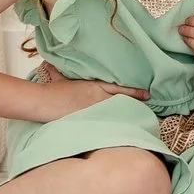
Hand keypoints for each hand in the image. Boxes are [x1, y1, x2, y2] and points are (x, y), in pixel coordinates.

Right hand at [30, 65, 146, 119]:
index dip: (135, 92)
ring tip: (139, 120)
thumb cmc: (51, 90)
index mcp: (95, 86)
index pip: (120, 88)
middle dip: (135, 105)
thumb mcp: (59, 78)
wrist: (43, 102)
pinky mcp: (88, 121)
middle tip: (149, 109)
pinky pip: (104, 124)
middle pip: (121, 102)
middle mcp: (98, 98)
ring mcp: (94, 110)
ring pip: (115, 113)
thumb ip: (59, 70)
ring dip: (126, 117)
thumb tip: (49, 62)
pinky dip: (114, 126)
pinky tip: (122, 132)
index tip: (147, 94)